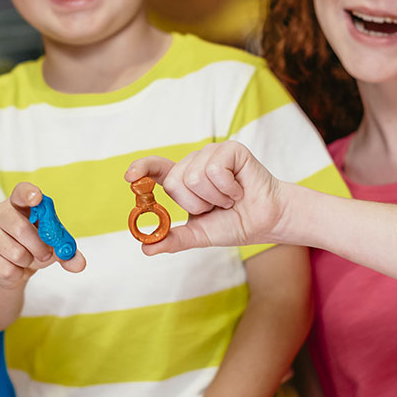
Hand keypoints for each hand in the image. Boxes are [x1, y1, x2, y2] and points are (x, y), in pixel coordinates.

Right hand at [0, 182, 85, 290]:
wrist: (10, 268)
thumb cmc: (33, 247)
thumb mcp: (53, 246)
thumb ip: (68, 252)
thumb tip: (79, 264)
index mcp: (19, 203)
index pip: (21, 192)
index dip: (29, 193)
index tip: (37, 197)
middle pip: (20, 228)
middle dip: (39, 246)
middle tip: (46, 254)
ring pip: (16, 253)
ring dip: (29, 261)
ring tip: (27, 258)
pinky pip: (6, 269)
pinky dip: (17, 274)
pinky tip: (13, 268)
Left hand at [125, 142, 284, 254]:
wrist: (266, 221)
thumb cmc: (234, 223)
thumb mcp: (199, 234)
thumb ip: (174, 239)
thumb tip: (145, 248)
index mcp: (183, 180)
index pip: (155, 169)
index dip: (141, 169)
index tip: (130, 177)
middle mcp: (194, 163)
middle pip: (174, 182)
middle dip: (196, 203)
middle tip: (215, 206)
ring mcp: (211, 153)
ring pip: (194, 177)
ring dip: (215, 197)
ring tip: (229, 198)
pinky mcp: (230, 149)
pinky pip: (215, 170)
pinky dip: (228, 189)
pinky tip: (238, 190)